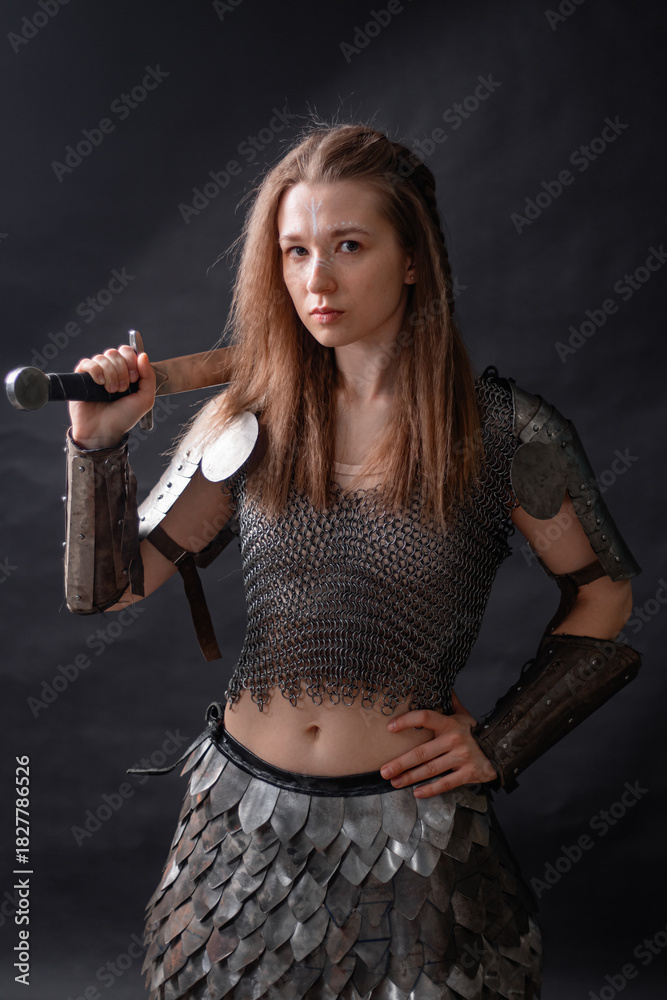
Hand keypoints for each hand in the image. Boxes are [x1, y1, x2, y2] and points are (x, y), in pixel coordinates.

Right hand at [68, 346, 155, 449]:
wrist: (103, 431)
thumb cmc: (123, 417)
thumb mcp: (145, 399)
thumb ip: (149, 377)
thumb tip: (142, 355)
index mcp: (126, 372)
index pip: (128, 352)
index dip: (131, 360)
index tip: (133, 378)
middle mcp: (111, 370)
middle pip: (115, 353)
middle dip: (121, 369)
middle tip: (122, 388)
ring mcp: (96, 373)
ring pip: (102, 357)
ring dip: (110, 374)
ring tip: (111, 391)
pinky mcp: (81, 377)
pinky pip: (87, 362)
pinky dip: (95, 370)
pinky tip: (99, 383)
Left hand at [380, 691, 497, 797]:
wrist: (501, 750)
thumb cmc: (475, 733)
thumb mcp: (463, 715)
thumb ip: (451, 703)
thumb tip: (443, 686)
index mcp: (450, 724)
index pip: (425, 717)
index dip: (407, 721)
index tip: (390, 727)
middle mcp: (454, 740)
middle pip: (422, 752)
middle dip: (401, 762)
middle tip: (384, 770)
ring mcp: (461, 757)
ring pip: (430, 769)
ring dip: (410, 777)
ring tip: (394, 782)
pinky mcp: (467, 774)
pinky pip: (445, 783)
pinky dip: (430, 789)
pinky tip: (417, 792)